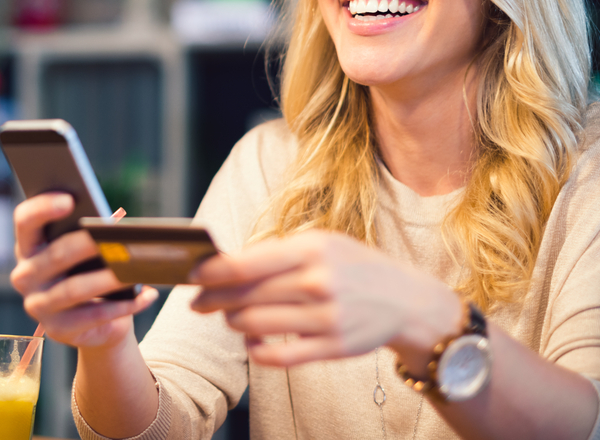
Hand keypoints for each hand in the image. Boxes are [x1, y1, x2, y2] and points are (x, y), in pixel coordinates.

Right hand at [10, 193, 158, 350]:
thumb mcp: (83, 250)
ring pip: (74, 289)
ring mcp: (38, 305)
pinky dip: (124, 305)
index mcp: (29, 246)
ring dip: (108, 278)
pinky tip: (146, 294)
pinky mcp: (58, 329)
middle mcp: (25, 275)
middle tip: (115, 237)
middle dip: (88, 244)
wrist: (93, 322)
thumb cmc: (88, 271)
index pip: (25, 221)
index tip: (70, 199)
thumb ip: (86, 233)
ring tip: (135, 268)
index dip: (43, 207)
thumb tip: (113, 226)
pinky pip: (94, 316)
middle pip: (56, 255)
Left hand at [189, 229, 459, 368]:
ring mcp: (326, 318)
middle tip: (198, 302)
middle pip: (244, 296)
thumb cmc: (355, 267)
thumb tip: (225, 263)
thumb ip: (277, 252)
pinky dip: (256, 351)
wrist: (408, 300)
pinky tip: (251, 341)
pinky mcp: (331, 348)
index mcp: (312, 249)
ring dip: (233, 321)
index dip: (210, 271)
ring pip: (254, 325)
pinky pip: (278, 356)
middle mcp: (317, 283)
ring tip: (229, 316)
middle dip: (212, 300)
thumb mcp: (323, 243)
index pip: (245, 264)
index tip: (191, 274)